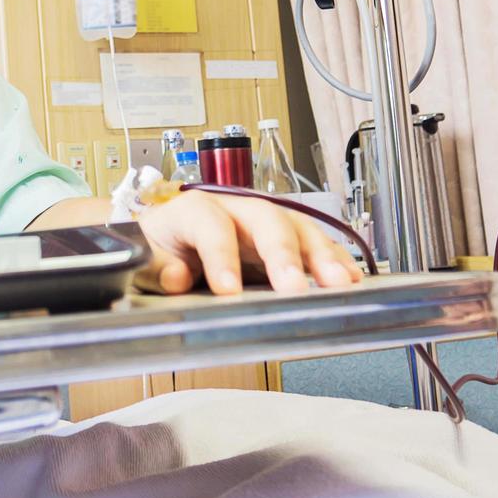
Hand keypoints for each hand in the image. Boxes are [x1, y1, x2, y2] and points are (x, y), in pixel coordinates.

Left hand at [134, 190, 362, 294]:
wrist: (163, 239)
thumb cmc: (157, 248)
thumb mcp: (145, 258)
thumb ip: (157, 267)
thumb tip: (175, 276)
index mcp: (193, 209)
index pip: (210, 224)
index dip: (220, 255)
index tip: (228, 290)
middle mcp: (233, 208)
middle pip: (264, 218)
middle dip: (282, 252)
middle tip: (293, 287)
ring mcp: (262, 221)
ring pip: (296, 226)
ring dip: (321, 255)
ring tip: (340, 283)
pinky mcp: (283, 238)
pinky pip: (314, 242)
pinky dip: (335, 259)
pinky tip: (351, 278)